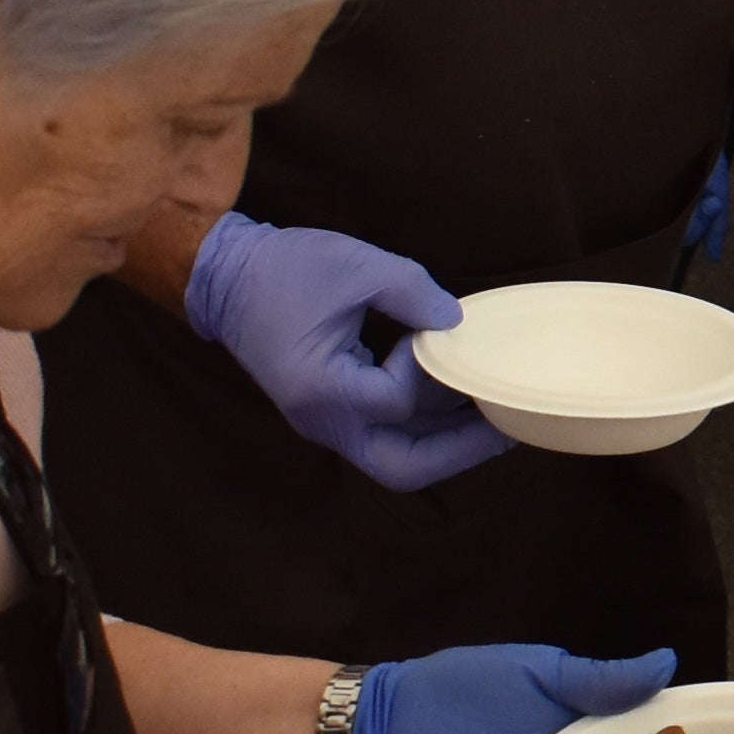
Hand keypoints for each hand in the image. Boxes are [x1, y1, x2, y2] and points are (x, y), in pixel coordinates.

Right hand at [185, 213, 512, 490]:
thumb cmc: (284, 269)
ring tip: (494, 416)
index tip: (429, 332)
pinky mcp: (332, 414)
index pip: (395, 401)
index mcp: (321, 389)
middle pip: (402, 468)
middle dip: (460, 453)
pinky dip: (424, 426)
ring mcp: (326, 424)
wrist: (225, 278)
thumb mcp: (353, 264)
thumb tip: (458, 321)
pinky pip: (385, 435)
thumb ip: (412, 291)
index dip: (426, 368)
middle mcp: (322, 422)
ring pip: (397, 460)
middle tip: (507, 427)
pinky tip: (457, 400)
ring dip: (447, 444)